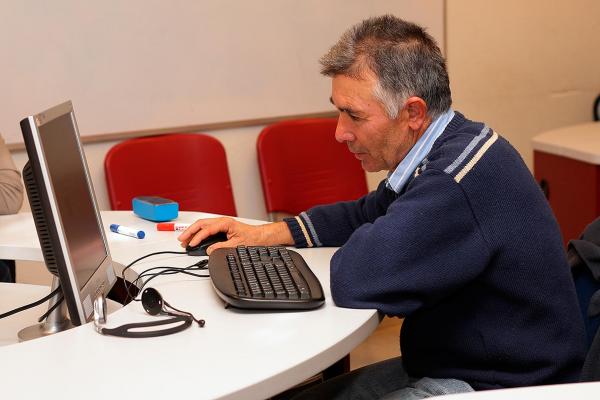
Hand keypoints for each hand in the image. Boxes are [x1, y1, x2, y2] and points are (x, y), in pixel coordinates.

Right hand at [177, 217, 293, 254]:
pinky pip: (206, 229)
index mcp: (225, 223)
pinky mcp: (221, 228)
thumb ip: (222, 247)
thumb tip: (210, 250)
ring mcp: (221, 224)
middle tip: (181, 240)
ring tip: (184, 241)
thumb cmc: (252, 238)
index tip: (191, 245)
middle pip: (201, 224)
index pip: (207, 229)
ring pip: (202, 226)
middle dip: (190, 232)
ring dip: (193, 232)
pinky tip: (194, 239)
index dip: (198, 237)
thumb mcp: (237, 245)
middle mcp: (222, 221)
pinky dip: (199, 233)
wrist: (260, 236)